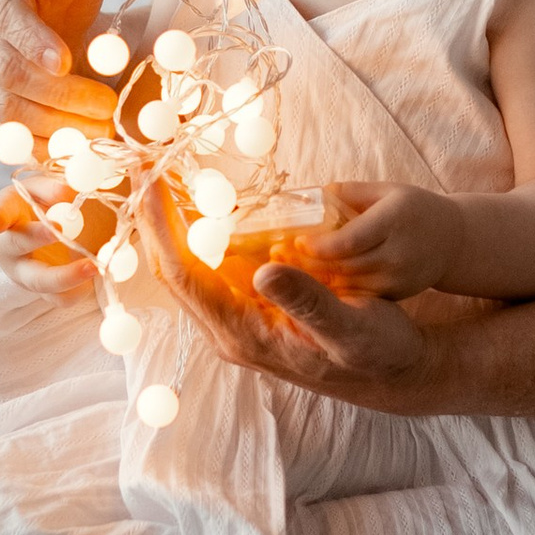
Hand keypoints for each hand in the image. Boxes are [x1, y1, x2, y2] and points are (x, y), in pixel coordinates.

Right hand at [0, 0, 127, 149]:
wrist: (60, 23)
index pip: (5, 17)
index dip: (32, 42)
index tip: (68, 61)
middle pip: (7, 73)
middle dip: (59, 94)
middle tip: (106, 106)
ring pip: (7, 112)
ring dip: (57, 127)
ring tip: (102, 130)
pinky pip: (8, 140)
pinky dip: (43, 150)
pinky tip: (78, 150)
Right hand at [0, 184, 104, 305]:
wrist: (47, 233)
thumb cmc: (44, 204)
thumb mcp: (46, 189)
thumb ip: (53, 188)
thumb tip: (68, 192)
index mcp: (6, 215)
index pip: (0, 213)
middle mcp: (9, 248)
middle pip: (18, 248)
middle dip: (37, 239)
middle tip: (60, 230)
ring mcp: (24, 273)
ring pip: (41, 282)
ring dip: (67, 276)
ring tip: (94, 266)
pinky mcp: (44, 291)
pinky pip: (60, 298)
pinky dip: (79, 290)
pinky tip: (97, 277)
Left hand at [139, 180, 460, 415]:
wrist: (392, 370)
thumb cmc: (377, 350)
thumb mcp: (353, 326)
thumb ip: (308, 302)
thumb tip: (264, 270)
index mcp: (244, 334)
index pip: (185, 275)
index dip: (163, 227)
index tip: (150, 181)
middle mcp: (229, 329)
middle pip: (175, 268)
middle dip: (155, 217)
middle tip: (143, 165)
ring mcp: (236, 318)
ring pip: (189, 265)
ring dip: (174, 221)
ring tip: (162, 172)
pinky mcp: (248, 307)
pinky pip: (213, 265)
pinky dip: (202, 229)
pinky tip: (201, 200)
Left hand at [300, 182, 461, 302]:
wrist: (451, 241)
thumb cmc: (411, 209)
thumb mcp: (385, 191)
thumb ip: (348, 193)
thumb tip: (309, 194)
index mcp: (394, 220)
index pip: (351, 240)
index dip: (320, 245)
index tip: (297, 242)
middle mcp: (399, 253)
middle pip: (346, 265)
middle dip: (310, 265)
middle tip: (281, 257)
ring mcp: (400, 278)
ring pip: (350, 284)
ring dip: (318, 279)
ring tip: (291, 271)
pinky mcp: (398, 295)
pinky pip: (360, 295)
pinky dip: (336, 290)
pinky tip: (315, 283)